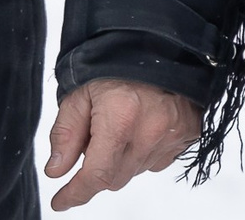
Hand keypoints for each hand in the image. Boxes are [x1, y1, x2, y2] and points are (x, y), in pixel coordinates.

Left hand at [43, 78, 200, 210]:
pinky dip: (143, 152)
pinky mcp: (188, 135)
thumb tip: (56, 171)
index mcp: (120, 117)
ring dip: (121, 159)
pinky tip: (140, 125)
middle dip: (97, 167)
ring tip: (121, 122)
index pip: (96, 174)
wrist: (164, 42)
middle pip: (114, 178)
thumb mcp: (81, 92)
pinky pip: (157, 161)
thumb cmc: (117, 63)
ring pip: (135, 171)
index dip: (75, 194)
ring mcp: (173, 135)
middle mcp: (150, 131)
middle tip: (94, 135)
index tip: (61, 201)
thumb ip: (66, 134)